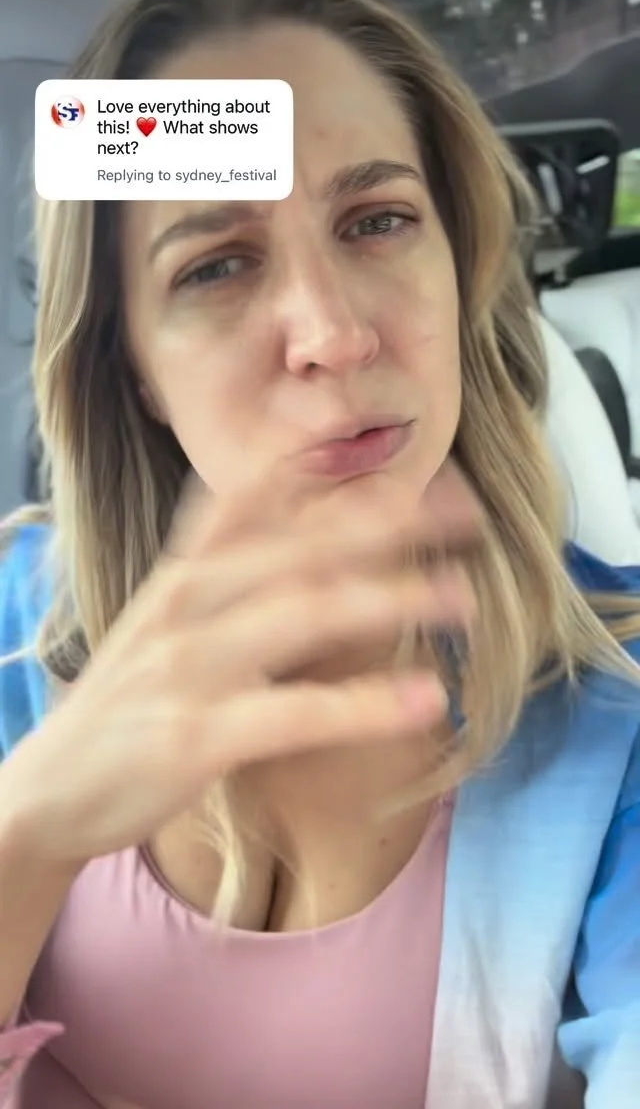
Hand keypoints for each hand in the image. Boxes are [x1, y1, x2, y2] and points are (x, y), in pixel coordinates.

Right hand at [1, 458, 478, 867]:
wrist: (48, 788)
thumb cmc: (127, 703)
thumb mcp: (166, 620)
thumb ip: (225, 572)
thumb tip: (298, 533)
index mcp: (185, 572)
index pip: (262, 497)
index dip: (338, 473)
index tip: (413, 465)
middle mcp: (187, 602)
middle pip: (300, 544)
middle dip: (387, 523)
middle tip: (467, 512)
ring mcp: (187, 665)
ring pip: (302, 612)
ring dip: (391, 598)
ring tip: (462, 599)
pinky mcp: (194, 735)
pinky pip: (295, 710)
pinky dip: (365, 704)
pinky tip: (426, 700)